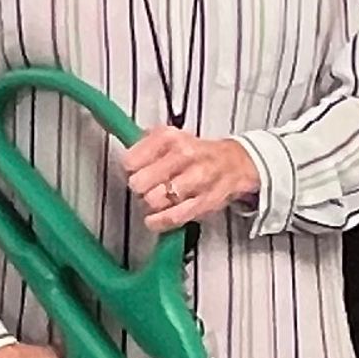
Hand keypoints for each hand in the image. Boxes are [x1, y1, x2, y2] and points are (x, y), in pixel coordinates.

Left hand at [124, 128, 260, 233]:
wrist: (235, 163)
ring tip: (157, 198)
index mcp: (170, 138)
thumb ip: (143, 144)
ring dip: (151, 203)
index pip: (131, 160)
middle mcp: (184, 155)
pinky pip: (172, 217)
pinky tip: (154, 219)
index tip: (135, 171)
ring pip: (154, 200)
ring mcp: (195, 179)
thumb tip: (123, 153)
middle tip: (146, 186)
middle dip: (139, 188)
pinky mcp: (204, 202)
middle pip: (139, 182)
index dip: (130, 169)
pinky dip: (159, 221)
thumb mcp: (170, 136)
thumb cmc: (198, 152)